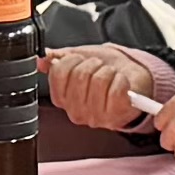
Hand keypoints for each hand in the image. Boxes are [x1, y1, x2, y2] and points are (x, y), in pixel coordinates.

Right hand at [46, 44, 172, 131]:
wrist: (132, 79)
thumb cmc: (106, 71)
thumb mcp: (79, 59)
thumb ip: (58, 59)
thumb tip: (42, 58)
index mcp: (63, 99)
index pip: (57, 74)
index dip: (70, 60)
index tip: (79, 59)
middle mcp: (77, 111)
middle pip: (79, 76)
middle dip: (92, 63)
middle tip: (99, 67)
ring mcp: (96, 116)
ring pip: (99, 81)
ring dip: (108, 71)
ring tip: (111, 75)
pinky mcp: (117, 115)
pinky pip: (116, 89)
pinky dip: (121, 80)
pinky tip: (121, 83)